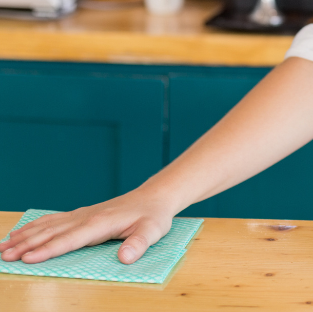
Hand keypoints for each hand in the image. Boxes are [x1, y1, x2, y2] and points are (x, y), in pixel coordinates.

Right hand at [0, 189, 175, 264]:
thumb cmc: (153, 216)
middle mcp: (87, 217)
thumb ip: (139, 244)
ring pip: (48, 225)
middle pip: (52, 232)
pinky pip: (53, 220)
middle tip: (4, 256)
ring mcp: (82, 214)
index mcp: (101, 223)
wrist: (154, 197)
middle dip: (27, 245)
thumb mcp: (153, 231)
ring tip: (3, 247)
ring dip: (25, 236)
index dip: (48, 250)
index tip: (27, 259)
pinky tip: (20, 232)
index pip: (70, 239)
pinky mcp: (81, 215)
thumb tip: (125, 258)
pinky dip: (35, 226)